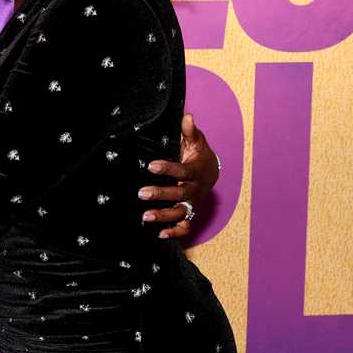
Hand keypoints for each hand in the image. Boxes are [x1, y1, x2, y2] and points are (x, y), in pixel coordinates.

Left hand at [139, 114, 218, 239]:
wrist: (211, 172)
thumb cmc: (198, 155)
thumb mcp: (196, 142)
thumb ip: (190, 132)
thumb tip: (187, 117)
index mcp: (194, 171)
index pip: (181, 170)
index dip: (167, 168)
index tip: (151, 166)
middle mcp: (194, 189)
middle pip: (180, 194)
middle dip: (161, 194)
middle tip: (141, 193)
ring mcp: (193, 203)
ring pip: (181, 213)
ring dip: (164, 216)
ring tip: (145, 217)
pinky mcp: (191, 212)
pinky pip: (186, 227)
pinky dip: (175, 233)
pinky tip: (160, 235)